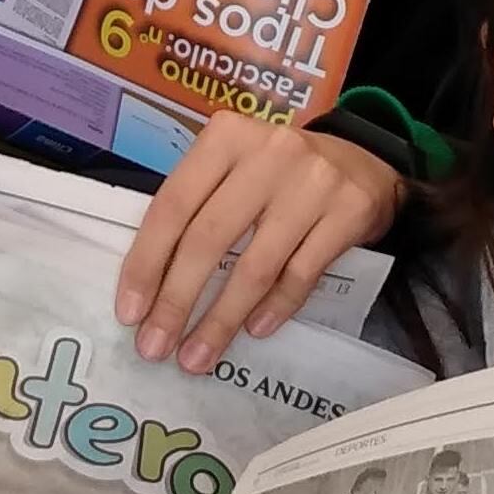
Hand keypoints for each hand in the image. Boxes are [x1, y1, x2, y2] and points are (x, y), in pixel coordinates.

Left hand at [116, 119, 398, 372]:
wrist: (363, 162)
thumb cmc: (279, 174)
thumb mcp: (234, 168)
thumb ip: (197, 205)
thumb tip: (149, 284)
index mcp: (226, 137)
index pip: (173, 205)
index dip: (147, 262)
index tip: (129, 313)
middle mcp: (269, 152)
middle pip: (209, 238)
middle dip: (176, 301)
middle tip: (155, 347)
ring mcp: (313, 182)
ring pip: (255, 265)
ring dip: (221, 320)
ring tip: (197, 357)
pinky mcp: (349, 211)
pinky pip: (301, 274)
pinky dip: (275, 308)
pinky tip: (255, 331)